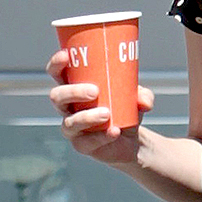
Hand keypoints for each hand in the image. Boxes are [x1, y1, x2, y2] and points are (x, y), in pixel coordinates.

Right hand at [47, 47, 152, 166]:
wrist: (132, 140)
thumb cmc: (126, 109)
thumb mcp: (138, 98)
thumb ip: (143, 96)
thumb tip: (144, 101)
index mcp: (74, 88)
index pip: (57, 73)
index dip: (56, 64)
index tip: (66, 56)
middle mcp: (67, 107)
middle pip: (57, 96)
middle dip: (73, 92)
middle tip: (94, 91)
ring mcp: (72, 127)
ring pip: (70, 122)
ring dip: (87, 117)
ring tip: (107, 114)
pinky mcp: (81, 145)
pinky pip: (86, 141)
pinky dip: (101, 136)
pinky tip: (114, 132)